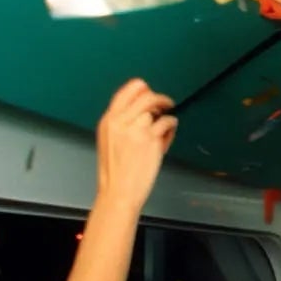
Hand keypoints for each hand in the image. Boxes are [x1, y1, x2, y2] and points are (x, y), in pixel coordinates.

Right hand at [95, 78, 175, 206]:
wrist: (118, 192)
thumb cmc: (115, 172)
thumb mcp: (110, 141)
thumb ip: (122, 124)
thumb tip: (143, 111)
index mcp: (109, 121)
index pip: (127, 91)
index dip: (142, 89)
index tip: (150, 92)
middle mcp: (121, 121)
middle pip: (145, 94)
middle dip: (159, 98)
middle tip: (165, 104)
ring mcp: (136, 129)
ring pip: (157, 107)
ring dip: (165, 112)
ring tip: (166, 122)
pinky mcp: (151, 139)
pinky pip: (168, 122)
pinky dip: (172, 125)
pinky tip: (169, 131)